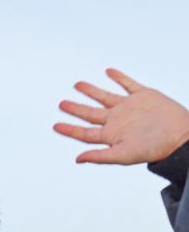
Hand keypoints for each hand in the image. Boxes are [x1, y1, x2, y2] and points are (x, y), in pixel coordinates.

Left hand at [54, 69, 188, 164]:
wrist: (180, 135)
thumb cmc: (153, 148)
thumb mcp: (123, 155)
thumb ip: (100, 156)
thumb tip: (77, 159)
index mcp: (111, 135)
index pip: (85, 132)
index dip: (70, 129)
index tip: (55, 125)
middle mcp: (117, 120)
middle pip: (91, 113)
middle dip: (76, 108)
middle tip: (61, 104)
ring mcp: (130, 107)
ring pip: (105, 97)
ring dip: (91, 91)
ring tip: (77, 85)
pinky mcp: (144, 95)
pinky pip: (128, 84)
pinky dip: (119, 77)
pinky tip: (109, 72)